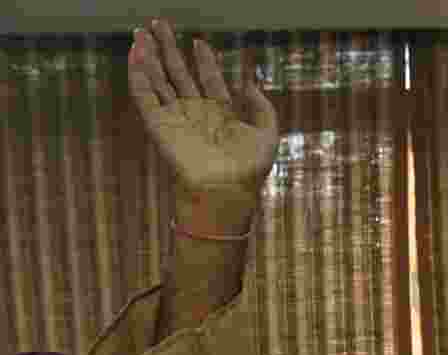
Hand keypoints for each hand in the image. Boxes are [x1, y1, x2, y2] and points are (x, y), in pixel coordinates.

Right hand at [129, 19, 278, 233]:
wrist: (225, 192)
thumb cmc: (248, 171)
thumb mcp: (267, 135)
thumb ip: (263, 107)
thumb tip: (249, 83)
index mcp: (221, 113)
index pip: (209, 79)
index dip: (204, 60)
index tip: (200, 42)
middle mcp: (196, 113)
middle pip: (178, 73)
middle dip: (168, 47)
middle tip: (158, 23)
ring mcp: (176, 118)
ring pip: (158, 80)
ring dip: (149, 56)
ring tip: (140, 32)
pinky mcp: (159, 126)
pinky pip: (145, 96)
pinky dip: (138, 74)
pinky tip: (135, 54)